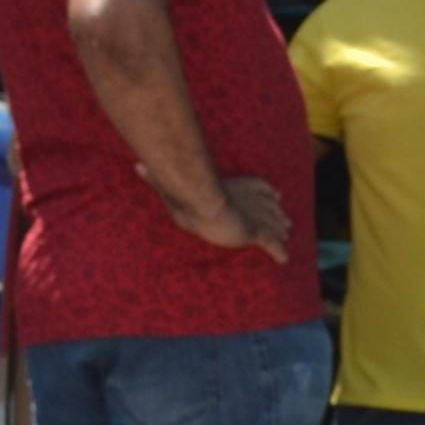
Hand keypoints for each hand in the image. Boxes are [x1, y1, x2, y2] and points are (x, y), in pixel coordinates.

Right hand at [168, 172, 294, 264]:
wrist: (199, 201)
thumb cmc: (184, 191)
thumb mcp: (171, 184)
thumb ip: (156, 178)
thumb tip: (137, 165)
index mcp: (234, 186)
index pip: (257, 186)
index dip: (266, 191)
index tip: (275, 194)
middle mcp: (249, 198)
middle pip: (270, 206)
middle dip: (277, 213)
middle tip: (286, 220)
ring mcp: (254, 215)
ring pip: (273, 223)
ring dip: (279, 229)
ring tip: (286, 234)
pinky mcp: (255, 231)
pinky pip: (271, 244)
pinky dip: (279, 251)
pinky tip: (284, 259)